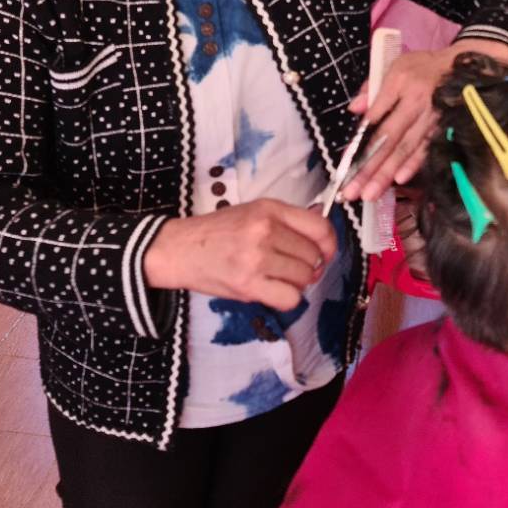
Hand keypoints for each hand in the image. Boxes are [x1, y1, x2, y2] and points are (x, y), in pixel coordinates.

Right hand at [143, 199, 337, 311]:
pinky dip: (286, 298)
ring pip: (304, 277)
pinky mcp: (248, 285)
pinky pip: (289, 298)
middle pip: (313, 255)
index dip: (329, 243)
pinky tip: (272, 290)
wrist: (179, 249)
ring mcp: (257, 258)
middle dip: (308, 266)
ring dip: (296, 282)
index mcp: (268, 209)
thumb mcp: (251, 212)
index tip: (325, 252)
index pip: (319, 226)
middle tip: (290, 267)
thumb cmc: (216, 232)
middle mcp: (265, 230)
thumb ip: (284, 221)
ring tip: (277, 277)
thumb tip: (321, 242)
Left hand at [344, 37, 507, 202]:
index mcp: (400, 84)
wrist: (466, 65)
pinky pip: (427, 149)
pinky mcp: (443, 128)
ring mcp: (431, 118)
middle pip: (388, 140)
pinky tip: (399, 180)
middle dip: (368, 168)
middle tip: (352, 192)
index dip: (359, 144)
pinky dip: (414, 165)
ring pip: (405, 149)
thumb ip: (372, 88)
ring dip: (387, 173)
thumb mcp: (396, 66)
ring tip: (371, 194)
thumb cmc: (424, 67)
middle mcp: (415, 103)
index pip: (374, 118)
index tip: (345, 165)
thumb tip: (354, 110)